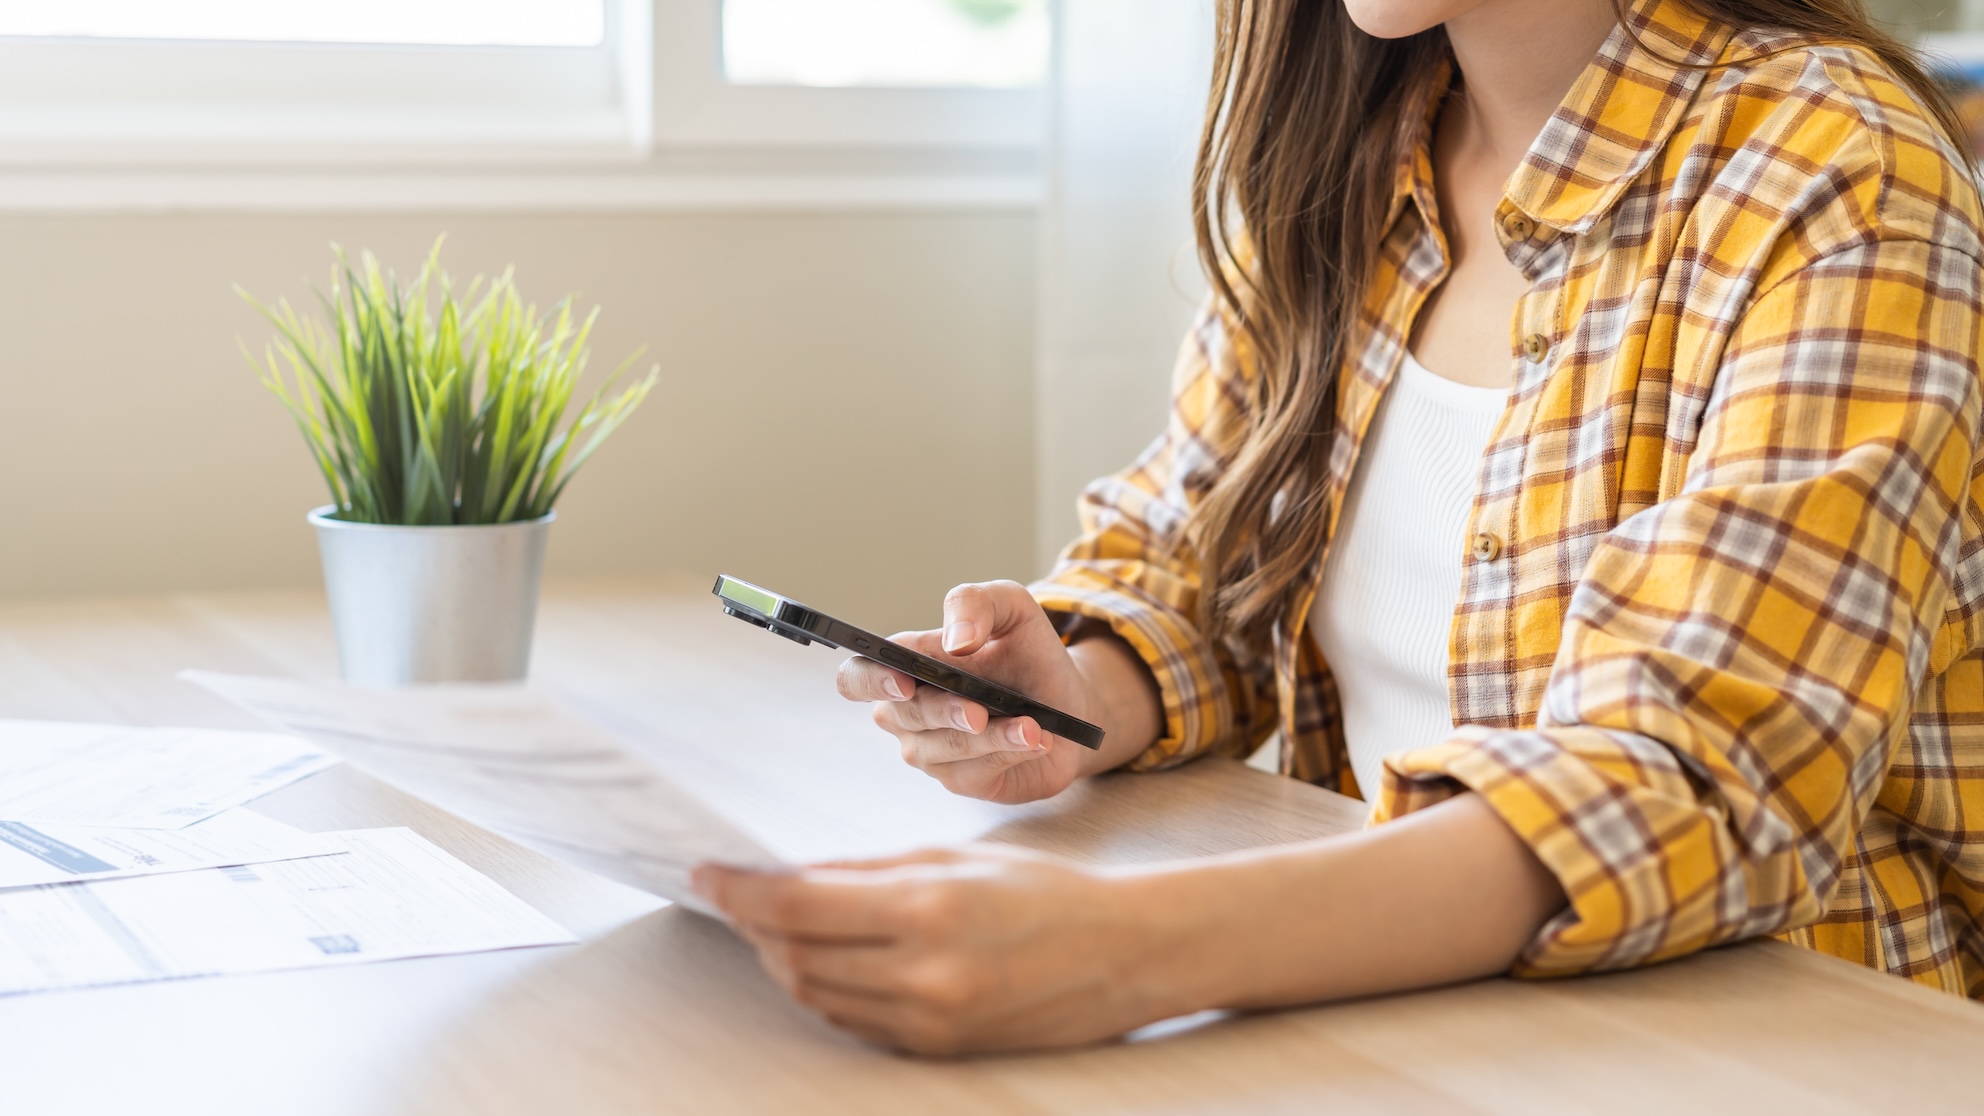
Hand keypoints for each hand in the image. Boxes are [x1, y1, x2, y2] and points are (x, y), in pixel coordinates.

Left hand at [693, 847, 1173, 1054]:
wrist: (1124, 956)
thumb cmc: (1044, 892)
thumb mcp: (955, 857)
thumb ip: (867, 870)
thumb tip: (791, 874)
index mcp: (927, 908)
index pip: (799, 904)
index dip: (741, 890)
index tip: (707, 872)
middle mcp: (923, 972)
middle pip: (796, 955)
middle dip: (755, 925)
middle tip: (735, 895)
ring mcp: (930, 1020)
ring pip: (818, 995)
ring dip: (783, 960)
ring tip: (772, 926)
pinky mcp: (937, 1048)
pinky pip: (855, 1021)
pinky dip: (826, 990)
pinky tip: (822, 960)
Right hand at [836, 581, 1100, 802]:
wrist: (1069, 697)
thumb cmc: (1027, 651)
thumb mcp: (1011, 608)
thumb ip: (976, 604)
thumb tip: (956, 639)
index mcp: (906, 667)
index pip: (857, 678)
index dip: (872, 681)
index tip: (903, 681)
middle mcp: (909, 714)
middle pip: (904, 716)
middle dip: (943, 712)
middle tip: (978, 711)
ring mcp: (932, 751)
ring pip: (944, 749)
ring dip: (989, 738)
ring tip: (1030, 726)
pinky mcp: (964, 780)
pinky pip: (974, 773)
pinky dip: (1008, 754)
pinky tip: (1036, 740)